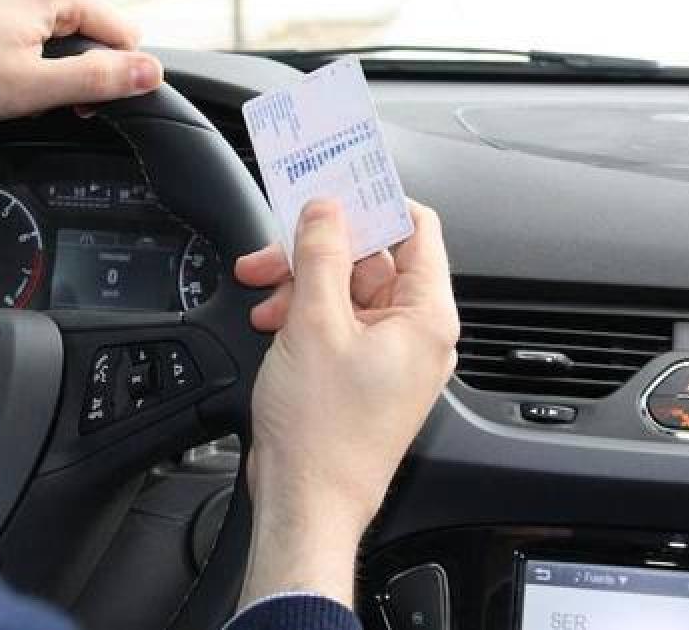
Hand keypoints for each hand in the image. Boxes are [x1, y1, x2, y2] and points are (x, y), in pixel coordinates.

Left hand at [0, 0, 162, 157]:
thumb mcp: (32, 89)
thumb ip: (99, 79)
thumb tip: (151, 71)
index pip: (119, 30)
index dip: (107, 74)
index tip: (74, 101)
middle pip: (76, 15)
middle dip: (64, 54)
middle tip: (26, 89)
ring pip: (33, 4)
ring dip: (27, 36)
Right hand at [233, 199, 458, 608]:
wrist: (306, 503)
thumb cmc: (322, 434)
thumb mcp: (315, 323)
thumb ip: (322, 254)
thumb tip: (326, 208)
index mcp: (425, 317)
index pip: (416, 229)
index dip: (375, 201)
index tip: (335, 185)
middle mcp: (415, 334)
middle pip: (372, 258)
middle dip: (319, 251)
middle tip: (275, 251)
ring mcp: (388, 356)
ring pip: (347, 289)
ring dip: (303, 283)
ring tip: (264, 294)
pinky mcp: (361, 373)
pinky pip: (337, 322)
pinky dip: (304, 314)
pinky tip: (271, 321)